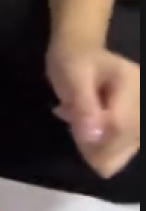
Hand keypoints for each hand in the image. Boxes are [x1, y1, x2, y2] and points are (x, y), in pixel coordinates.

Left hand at [47, 42, 140, 177]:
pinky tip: (89, 129)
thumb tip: (92, 137)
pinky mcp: (134, 134)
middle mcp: (143, 105)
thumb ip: (83, 105)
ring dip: (94, 146)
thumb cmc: (73, 60)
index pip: (120, 125)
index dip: (94, 136)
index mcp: (132, 84)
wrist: (80, 54)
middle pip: (123, 144)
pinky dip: (98, 149)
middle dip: (92, 141)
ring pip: (120, 156)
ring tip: (82, 121)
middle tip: (74, 120)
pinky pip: (117, 156)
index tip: (74, 125)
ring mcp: (140, 121)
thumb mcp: (72, 74)